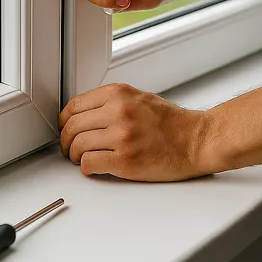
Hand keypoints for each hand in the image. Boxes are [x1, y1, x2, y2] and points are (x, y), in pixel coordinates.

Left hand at [59, 83, 211, 181]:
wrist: (196, 140)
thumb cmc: (172, 123)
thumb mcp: (139, 98)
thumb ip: (112, 102)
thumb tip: (84, 114)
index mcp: (119, 94)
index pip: (75, 105)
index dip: (64, 120)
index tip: (65, 128)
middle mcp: (118, 112)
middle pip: (72, 126)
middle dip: (66, 140)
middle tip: (69, 147)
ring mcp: (121, 136)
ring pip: (78, 146)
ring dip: (74, 155)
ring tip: (81, 158)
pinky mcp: (125, 161)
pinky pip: (89, 164)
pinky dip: (86, 168)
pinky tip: (93, 167)